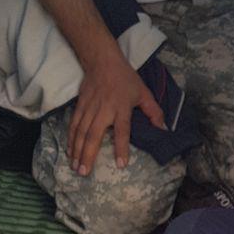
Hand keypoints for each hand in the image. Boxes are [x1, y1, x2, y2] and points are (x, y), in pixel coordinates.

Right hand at [67, 52, 164, 175]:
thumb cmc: (125, 78)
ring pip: (80, 132)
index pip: (122, 131)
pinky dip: (70, 139)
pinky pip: (73, 125)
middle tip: (84, 173)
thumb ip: (154, 112)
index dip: (122, 148)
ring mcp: (89, 108)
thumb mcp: (144, 93)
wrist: (102, 60)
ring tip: (75, 167)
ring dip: (77, 151)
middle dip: (88, 155)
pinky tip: (69, 151)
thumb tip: (163, 129)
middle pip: (94, 135)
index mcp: (121, 108)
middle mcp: (104, 109)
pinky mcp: (80, 106)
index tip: (121, 165)